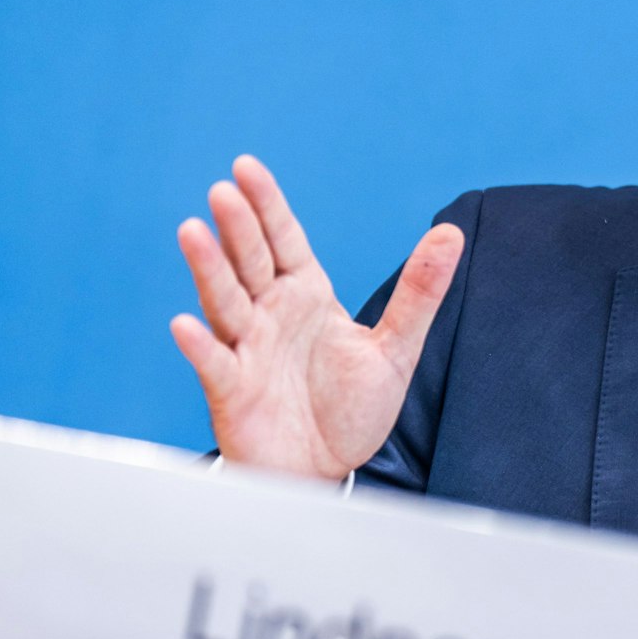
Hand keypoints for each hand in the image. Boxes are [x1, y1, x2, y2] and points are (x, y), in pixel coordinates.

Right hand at [169, 155, 463, 480]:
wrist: (325, 471)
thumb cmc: (350, 409)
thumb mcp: (395, 349)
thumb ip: (419, 293)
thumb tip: (451, 236)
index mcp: (307, 295)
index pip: (284, 239)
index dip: (266, 204)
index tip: (245, 167)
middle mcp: (271, 314)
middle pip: (252, 262)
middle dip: (238, 226)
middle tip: (224, 190)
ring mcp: (247, 349)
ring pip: (225, 301)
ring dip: (209, 269)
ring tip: (193, 231)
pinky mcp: (232, 391)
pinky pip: (214, 363)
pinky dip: (200, 344)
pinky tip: (186, 323)